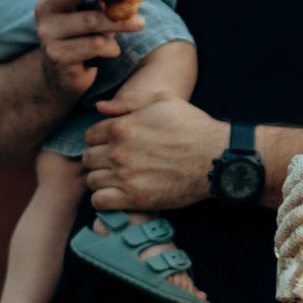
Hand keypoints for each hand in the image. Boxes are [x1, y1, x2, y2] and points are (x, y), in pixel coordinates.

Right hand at [32, 0, 126, 104]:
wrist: (61, 73)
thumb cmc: (81, 32)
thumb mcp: (86, 8)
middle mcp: (44, 7)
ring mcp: (47, 32)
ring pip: (89, 21)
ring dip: (119, 22)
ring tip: (140, 22)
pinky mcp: (56, 55)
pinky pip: (93, 46)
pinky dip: (110, 47)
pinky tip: (114, 50)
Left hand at [83, 87, 229, 216]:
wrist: (215, 158)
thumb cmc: (192, 126)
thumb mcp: (162, 100)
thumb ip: (128, 101)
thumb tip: (100, 107)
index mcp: (121, 127)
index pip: (89, 136)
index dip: (99, 140)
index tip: (112, 145)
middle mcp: (118, 152)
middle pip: (88, 159)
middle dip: (98, 159)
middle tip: (114, 163)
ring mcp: (125, 177)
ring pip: (92, 180)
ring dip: (101, 179)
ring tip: (116, 178)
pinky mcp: (134, 198)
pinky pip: (100, 202)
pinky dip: (104, 199)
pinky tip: (117, 194)